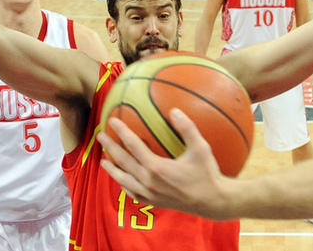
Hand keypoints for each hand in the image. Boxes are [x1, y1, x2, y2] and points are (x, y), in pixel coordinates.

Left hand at [97, 108, 232, 219]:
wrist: (212, 202)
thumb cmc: (207, 173)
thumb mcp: (200, 148)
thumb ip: (187, 128)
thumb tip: (174, 110)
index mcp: (156, 167)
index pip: (133, 145)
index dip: (122, 132)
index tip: (112, 121)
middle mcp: (148, 181)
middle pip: (123, 161)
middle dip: (110, 147)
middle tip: (100, 135)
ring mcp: (149, 194)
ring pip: (123, 180)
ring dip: (112, 168)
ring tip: (103, 160)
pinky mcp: (153, 202)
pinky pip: (132, 193)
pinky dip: (124, 185)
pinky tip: (121, 180)